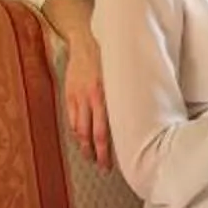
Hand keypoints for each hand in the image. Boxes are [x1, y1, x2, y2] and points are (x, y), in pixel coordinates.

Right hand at [60, 32, 113, 167]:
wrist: (86, 39)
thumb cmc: (110, 58)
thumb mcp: (121, 77)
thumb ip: (125, 97)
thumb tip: (139, 119)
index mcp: (105, 95)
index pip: (103, 132)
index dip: (106, 151)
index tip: (110, 164)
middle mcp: (90, 98)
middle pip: (90, 135)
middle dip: (96, 154)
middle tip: (102, 167)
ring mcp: (77, 97)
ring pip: (78, 129)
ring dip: (84, 146)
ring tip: (89, 156)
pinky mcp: (69, 93)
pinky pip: (71, 118)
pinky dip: (76, 131)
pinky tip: (80, 138)